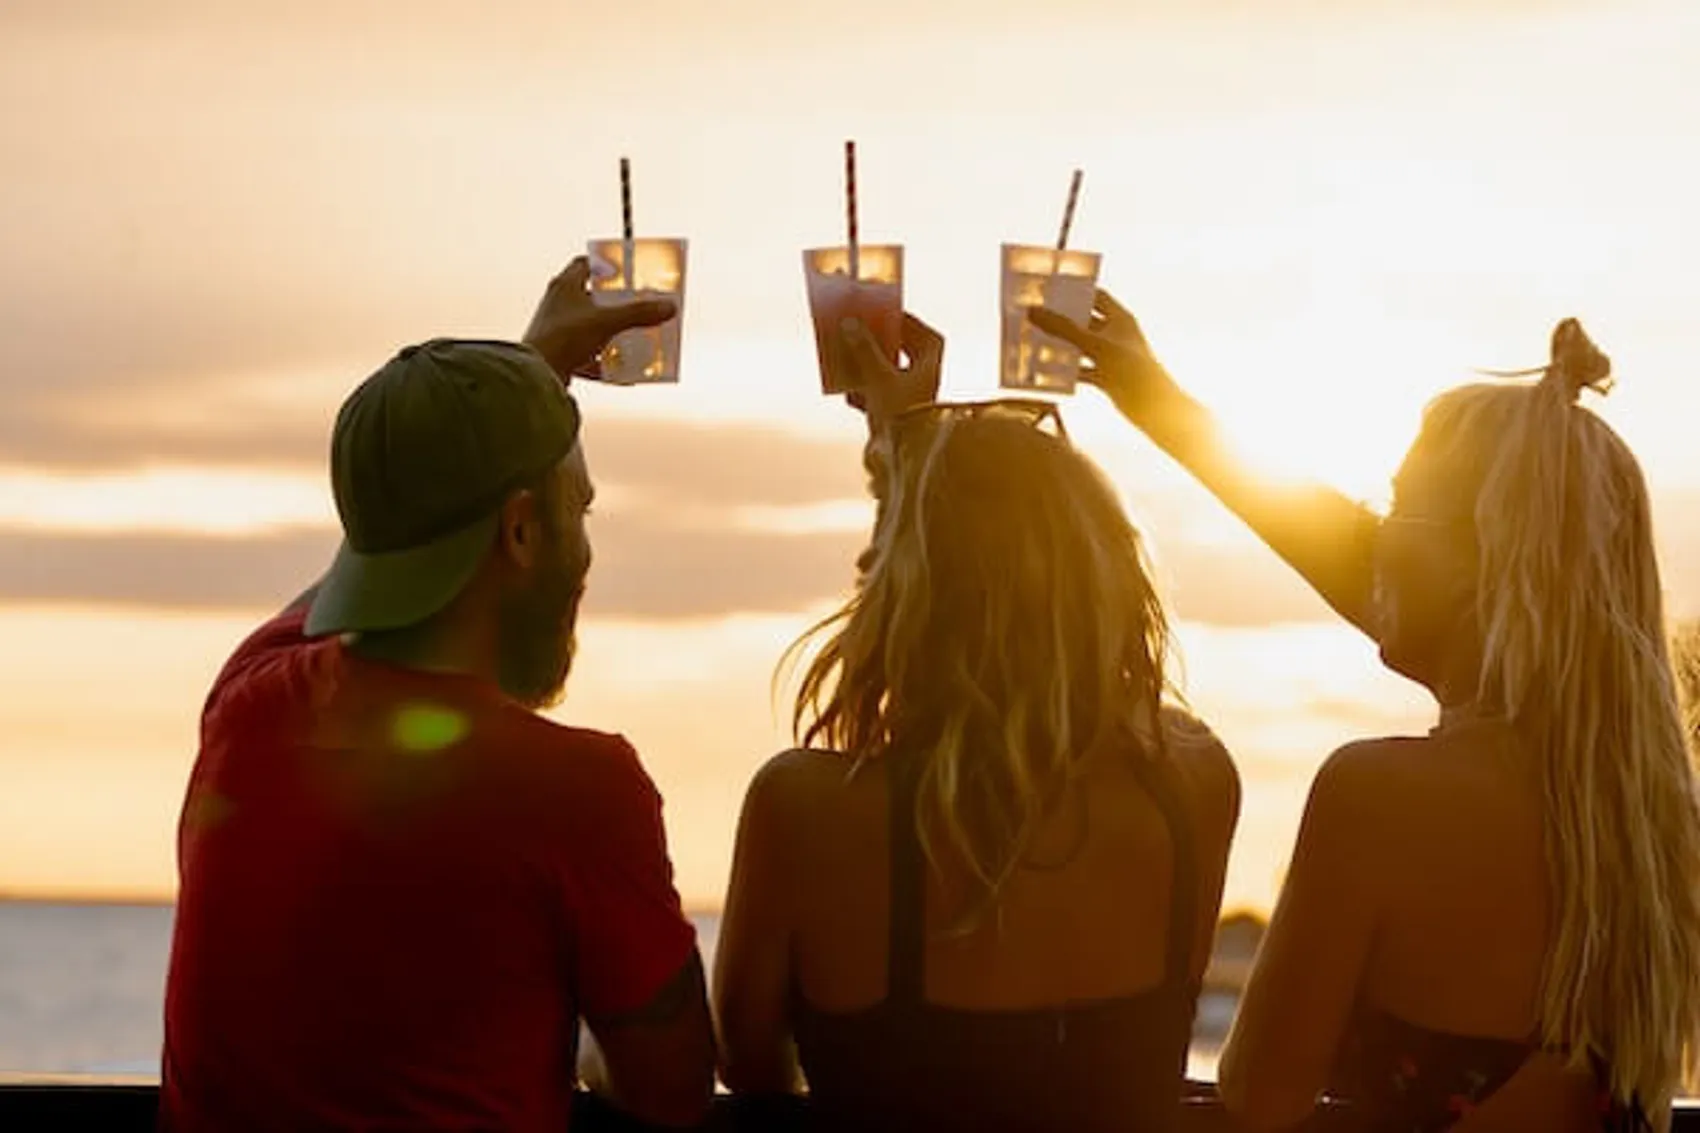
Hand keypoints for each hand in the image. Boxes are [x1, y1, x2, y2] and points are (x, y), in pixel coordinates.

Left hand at [522, 256, 677, 382]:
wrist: (536, 375)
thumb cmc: (563, 338)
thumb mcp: (607, 321)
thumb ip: (638, 313)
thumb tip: (668, 307)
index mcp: (564, 286)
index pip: (585, 263)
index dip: (606, 265)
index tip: (625, 272)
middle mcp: (557, 304)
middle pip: (591, 297)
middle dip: (615, 304)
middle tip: (636, 307)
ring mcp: (556, 329)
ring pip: (589, 327)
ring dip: (610, 334)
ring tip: (632, 339)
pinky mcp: (557, 353)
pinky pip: (585, 355)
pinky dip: (603, 363)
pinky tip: (620, 374)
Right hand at [836, 312, 943, 430]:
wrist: (909, 455)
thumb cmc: (903, 413)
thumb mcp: (879, 376)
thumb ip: (864, 349)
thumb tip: (850, 324)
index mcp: (931, 356)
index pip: (914, 326)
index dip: (894, 318)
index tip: (873, 310)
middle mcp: (926, 372)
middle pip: (897, 348)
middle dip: (872, 344)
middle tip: (852, 331)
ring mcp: (914, 391)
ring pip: (886, 370)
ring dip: (865, 369)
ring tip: (846, 364)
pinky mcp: (901, 410)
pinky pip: (880, 393)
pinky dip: (866, 395)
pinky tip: (854, 402)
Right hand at [1027, 288, 1170, 415]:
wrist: (1151, 407)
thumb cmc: (1131, 369)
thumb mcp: (1094, 344)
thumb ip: (1063, 328)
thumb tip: (1034, 312)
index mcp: (1120, 318)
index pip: (1096, 296)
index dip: (1076, 292)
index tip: (1052, 290)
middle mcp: (1115, 335)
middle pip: (1084, 321)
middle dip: (1062, 319)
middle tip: (1036, 315)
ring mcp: (1110, 356)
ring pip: (1080, 347)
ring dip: (1061, 345)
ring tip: (1034, 340)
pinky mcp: (1106, 377)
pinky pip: (1081, 369)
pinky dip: (1066, 370)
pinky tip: (1046, 371)